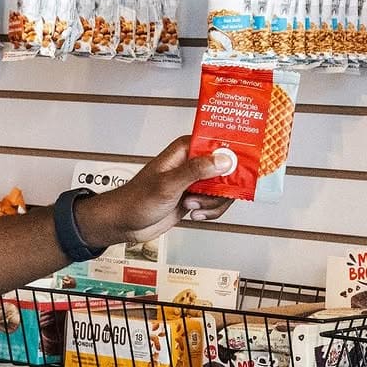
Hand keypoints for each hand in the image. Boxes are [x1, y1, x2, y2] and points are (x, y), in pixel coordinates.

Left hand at [76, 136, 234, 247]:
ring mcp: (194, 182)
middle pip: (226, 170)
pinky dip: (210, 212)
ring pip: (223, 190)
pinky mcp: (195, 198)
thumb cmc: (137, 199)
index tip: (241, 168)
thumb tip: (223, 160)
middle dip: (222, 188)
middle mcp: (192, 163)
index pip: (217, 144)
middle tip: (206, 195)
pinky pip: (216, 203)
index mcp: (185, 150)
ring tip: (192, 206)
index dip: (231, 154)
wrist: (125, 223)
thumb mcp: (168, 184)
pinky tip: (194, 214)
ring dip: (213, 203)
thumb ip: (196, 171)